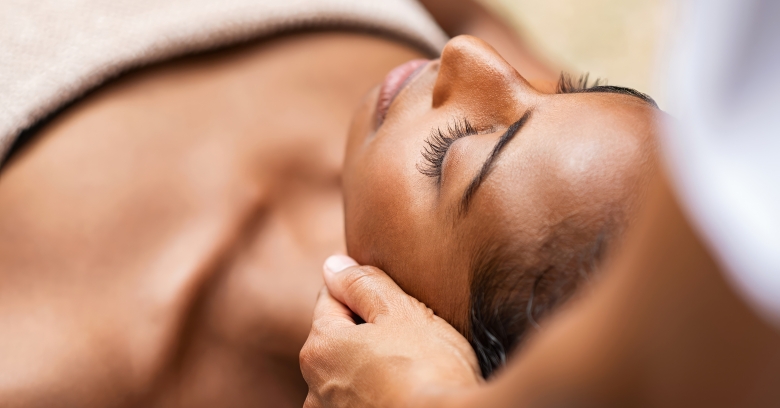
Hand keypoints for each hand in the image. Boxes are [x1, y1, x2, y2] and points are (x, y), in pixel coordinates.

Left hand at [300, 255, 481, 407]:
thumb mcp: (400, 312)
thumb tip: (333, 265)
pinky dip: (378, 394)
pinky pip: (362, 400)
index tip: (395, 303)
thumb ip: (362, 284)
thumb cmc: (428, 369)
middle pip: (340, 339)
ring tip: (413, 370)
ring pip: (351, 373)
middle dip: (368, 332)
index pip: (332, 299)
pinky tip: (407, 392)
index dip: (365, 294)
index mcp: (320, 347)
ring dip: (372, 367)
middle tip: (411, 337)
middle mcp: (315, 387)